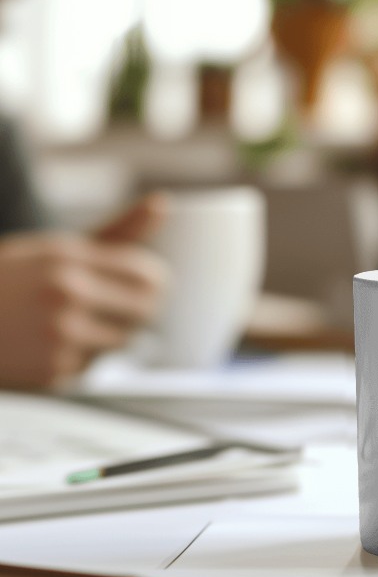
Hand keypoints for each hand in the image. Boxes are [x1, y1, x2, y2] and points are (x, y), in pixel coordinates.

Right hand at [0, 194, 166, 387]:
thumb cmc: (7, 281)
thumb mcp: (56, 249)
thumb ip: (117, 232)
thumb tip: (162, 204)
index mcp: (69, 258)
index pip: (149, 276)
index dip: (151, 283)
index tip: (137, 285)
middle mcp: (67, 294)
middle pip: (145, 312)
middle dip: (134, 312)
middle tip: (107, 307)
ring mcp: (59, 336)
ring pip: (120, 342)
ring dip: (103, 337)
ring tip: (62, 325)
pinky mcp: (51, 372)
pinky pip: (90, 367)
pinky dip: (75, 359)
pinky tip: (42, 346)